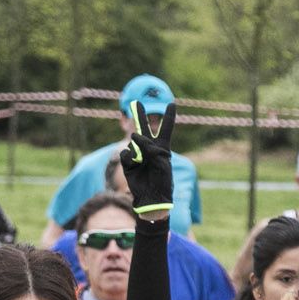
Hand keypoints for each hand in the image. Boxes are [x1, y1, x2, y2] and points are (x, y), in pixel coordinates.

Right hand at [119, 101, 176, 219]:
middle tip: (136, 103)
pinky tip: (134, 163)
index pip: (166, 128)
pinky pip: (126, 153)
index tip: (172, 103)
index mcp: (162, 147)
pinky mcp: (128, 163)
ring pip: (134, 142)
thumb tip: (133, 137)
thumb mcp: (161, 160)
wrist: (152, 196)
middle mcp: (149, 149)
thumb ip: (148, 146)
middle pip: (144, 128)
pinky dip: (130, 157)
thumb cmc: (162, 179)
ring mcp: (138, 155)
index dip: (169, 116)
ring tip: (142, 160)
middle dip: (140, 116)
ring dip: (138, 146)